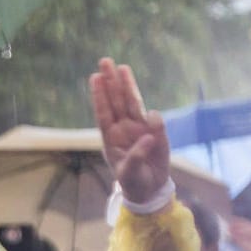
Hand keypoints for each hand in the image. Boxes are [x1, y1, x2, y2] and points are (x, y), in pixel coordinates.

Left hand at [91, 58, 170, 205]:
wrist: (150, 189)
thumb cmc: (133, 182)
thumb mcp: (128, 173)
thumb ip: (135, 156)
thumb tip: (149, 136)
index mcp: (111, 137)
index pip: (103, 112)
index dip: (99, 95)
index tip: (94, 78)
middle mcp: (124, 128)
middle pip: (116, 100)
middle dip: (111, 81)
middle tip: (105, 61)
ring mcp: (140, 128)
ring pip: (133, 102)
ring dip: (128, 85)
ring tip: (122, 67)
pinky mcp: (156, 132)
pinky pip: (155, 121)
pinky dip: (154, 119)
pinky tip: (151, 120)